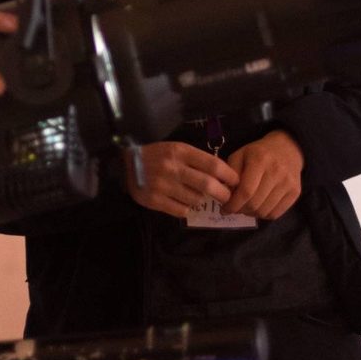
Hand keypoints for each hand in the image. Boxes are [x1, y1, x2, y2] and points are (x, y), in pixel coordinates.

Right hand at [124, 141, 238, 217]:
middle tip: (226, 196)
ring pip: (196, 199)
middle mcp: (172, 167)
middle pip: (208, 185)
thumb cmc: (156, 155)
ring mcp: (163, 185)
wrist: (125, 164)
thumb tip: (223, 174)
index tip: (235, 181)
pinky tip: (181, 200)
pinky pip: (182, 210)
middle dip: (223, 193)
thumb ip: (197, 160)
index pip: (212, 164)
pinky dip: (186, 207)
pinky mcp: (155, 201)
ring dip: (201, 200)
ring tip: (195, 194)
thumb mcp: (175, 149)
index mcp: (179, 151)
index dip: (229, 175)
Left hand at [222, 130, 303, 219]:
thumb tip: (225, 195)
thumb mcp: (240, 155)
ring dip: (251, 214)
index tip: (224, 209)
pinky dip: (263, 215)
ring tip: (245, 207)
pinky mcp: (295, 192)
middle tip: (233, 208)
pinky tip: (257, 207)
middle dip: (240, 210)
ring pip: (264, 211)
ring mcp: (288, 183)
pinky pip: (275, 213)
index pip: (246, 191)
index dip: (233, 204)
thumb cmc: (258, 152)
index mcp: (259, 160)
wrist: (287, 148)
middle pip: (255, 203)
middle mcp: (276, 172)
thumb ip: (230, 173)